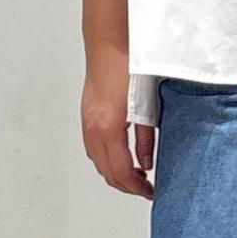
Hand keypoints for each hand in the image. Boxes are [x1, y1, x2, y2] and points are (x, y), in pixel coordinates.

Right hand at [82, 43, 154, 198]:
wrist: (109, 45)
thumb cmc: (129, 68)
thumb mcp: (147, 106)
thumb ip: (146, 138)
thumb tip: (146, 162)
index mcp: (109, 127)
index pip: (121, 171)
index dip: (136, 187)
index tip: (149, 192)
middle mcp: (93, 129)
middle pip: (107, 172)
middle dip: (126, 185)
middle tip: (145, 189)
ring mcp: (87, 123)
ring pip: (97, 162)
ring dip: (115, 173)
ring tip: (136, 175)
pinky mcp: (87, 117)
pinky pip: (92, 149)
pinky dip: (106, 160)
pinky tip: (120, 157)